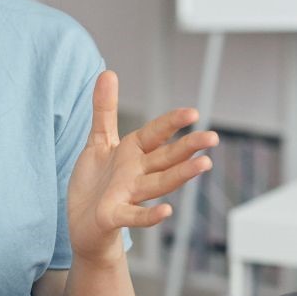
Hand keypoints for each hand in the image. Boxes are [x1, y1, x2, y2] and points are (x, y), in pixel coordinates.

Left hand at [65, 71, 217, 265]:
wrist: (83, 223)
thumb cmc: (95, 183)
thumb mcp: (98, 141)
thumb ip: (105, 110)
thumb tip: (107, 71)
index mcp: (134, 152)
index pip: (156, 134)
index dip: (172, 123)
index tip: (193, 112)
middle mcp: (137, 173)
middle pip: (166, 158)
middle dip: (188, 148)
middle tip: (213, 138)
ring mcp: (128, 195)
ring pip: (158, 183)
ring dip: (180, 175)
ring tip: (203, 165)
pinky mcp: (114, 216)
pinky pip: (134, 216)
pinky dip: (149, 215)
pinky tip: (166, 211)